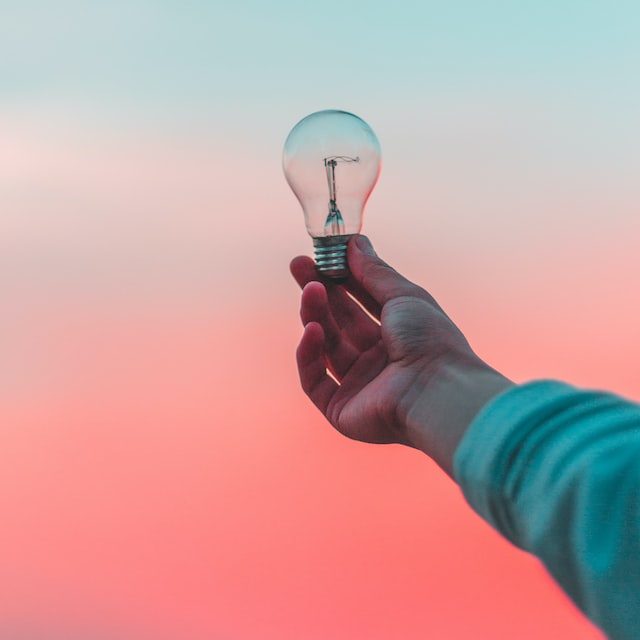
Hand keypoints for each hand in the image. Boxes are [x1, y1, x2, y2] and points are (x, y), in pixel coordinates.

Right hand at [290, 235, 511, 476]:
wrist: (437, 391)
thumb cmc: (430, 340)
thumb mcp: (404, 296)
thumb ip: (374, 271)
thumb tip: (355, 242)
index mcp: (396, 335)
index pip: (359, 302)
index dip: (339, 278)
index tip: (319, 255)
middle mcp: (377, 360)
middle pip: (338, 321)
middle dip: (318, 292)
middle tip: (298, 265)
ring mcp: (359, 385)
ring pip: (326, 346)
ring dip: (315, 316)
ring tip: (310, 290)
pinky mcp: (341, 410)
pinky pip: (315, 381)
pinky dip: (309, 355)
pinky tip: (312, 330)